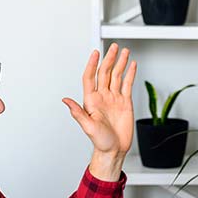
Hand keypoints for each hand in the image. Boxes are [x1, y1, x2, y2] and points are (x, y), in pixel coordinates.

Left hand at [62, 43, 136, 158]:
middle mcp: (102, 97)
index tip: (95, 53)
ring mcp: (114, 98)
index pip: (91, 77)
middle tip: (113, 47)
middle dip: (109, 59)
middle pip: (105, 73)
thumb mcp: (88, 127)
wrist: (114, 149)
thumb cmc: (100, 141)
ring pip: (117, 76)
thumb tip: (65, 101)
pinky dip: (130, 74)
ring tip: (123, 51)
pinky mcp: (125, 102)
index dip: (92, 64)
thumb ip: (78, 112)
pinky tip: (131, 65)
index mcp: (91, 100)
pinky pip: (127, 85)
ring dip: (120, 63)